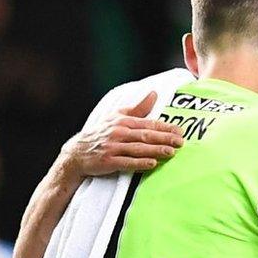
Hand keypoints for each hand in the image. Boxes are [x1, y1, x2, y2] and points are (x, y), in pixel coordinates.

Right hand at [60, 91, 183, 178]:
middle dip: (164, 138)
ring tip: (171, 152)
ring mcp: (113, 147)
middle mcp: (118, 133)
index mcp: (123, 122)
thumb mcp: (117, 117)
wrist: (77, 152)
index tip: (180, 131)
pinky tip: (152, 164)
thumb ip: (138, 108)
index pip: (148, 123)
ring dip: (155, 150)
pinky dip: (139, 163)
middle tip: (180, 142)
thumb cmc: (101, 133)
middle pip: (145, 135)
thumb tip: (154, 94)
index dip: (165, 127)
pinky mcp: (108, 161)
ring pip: (138, 148)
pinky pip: (126, 162)